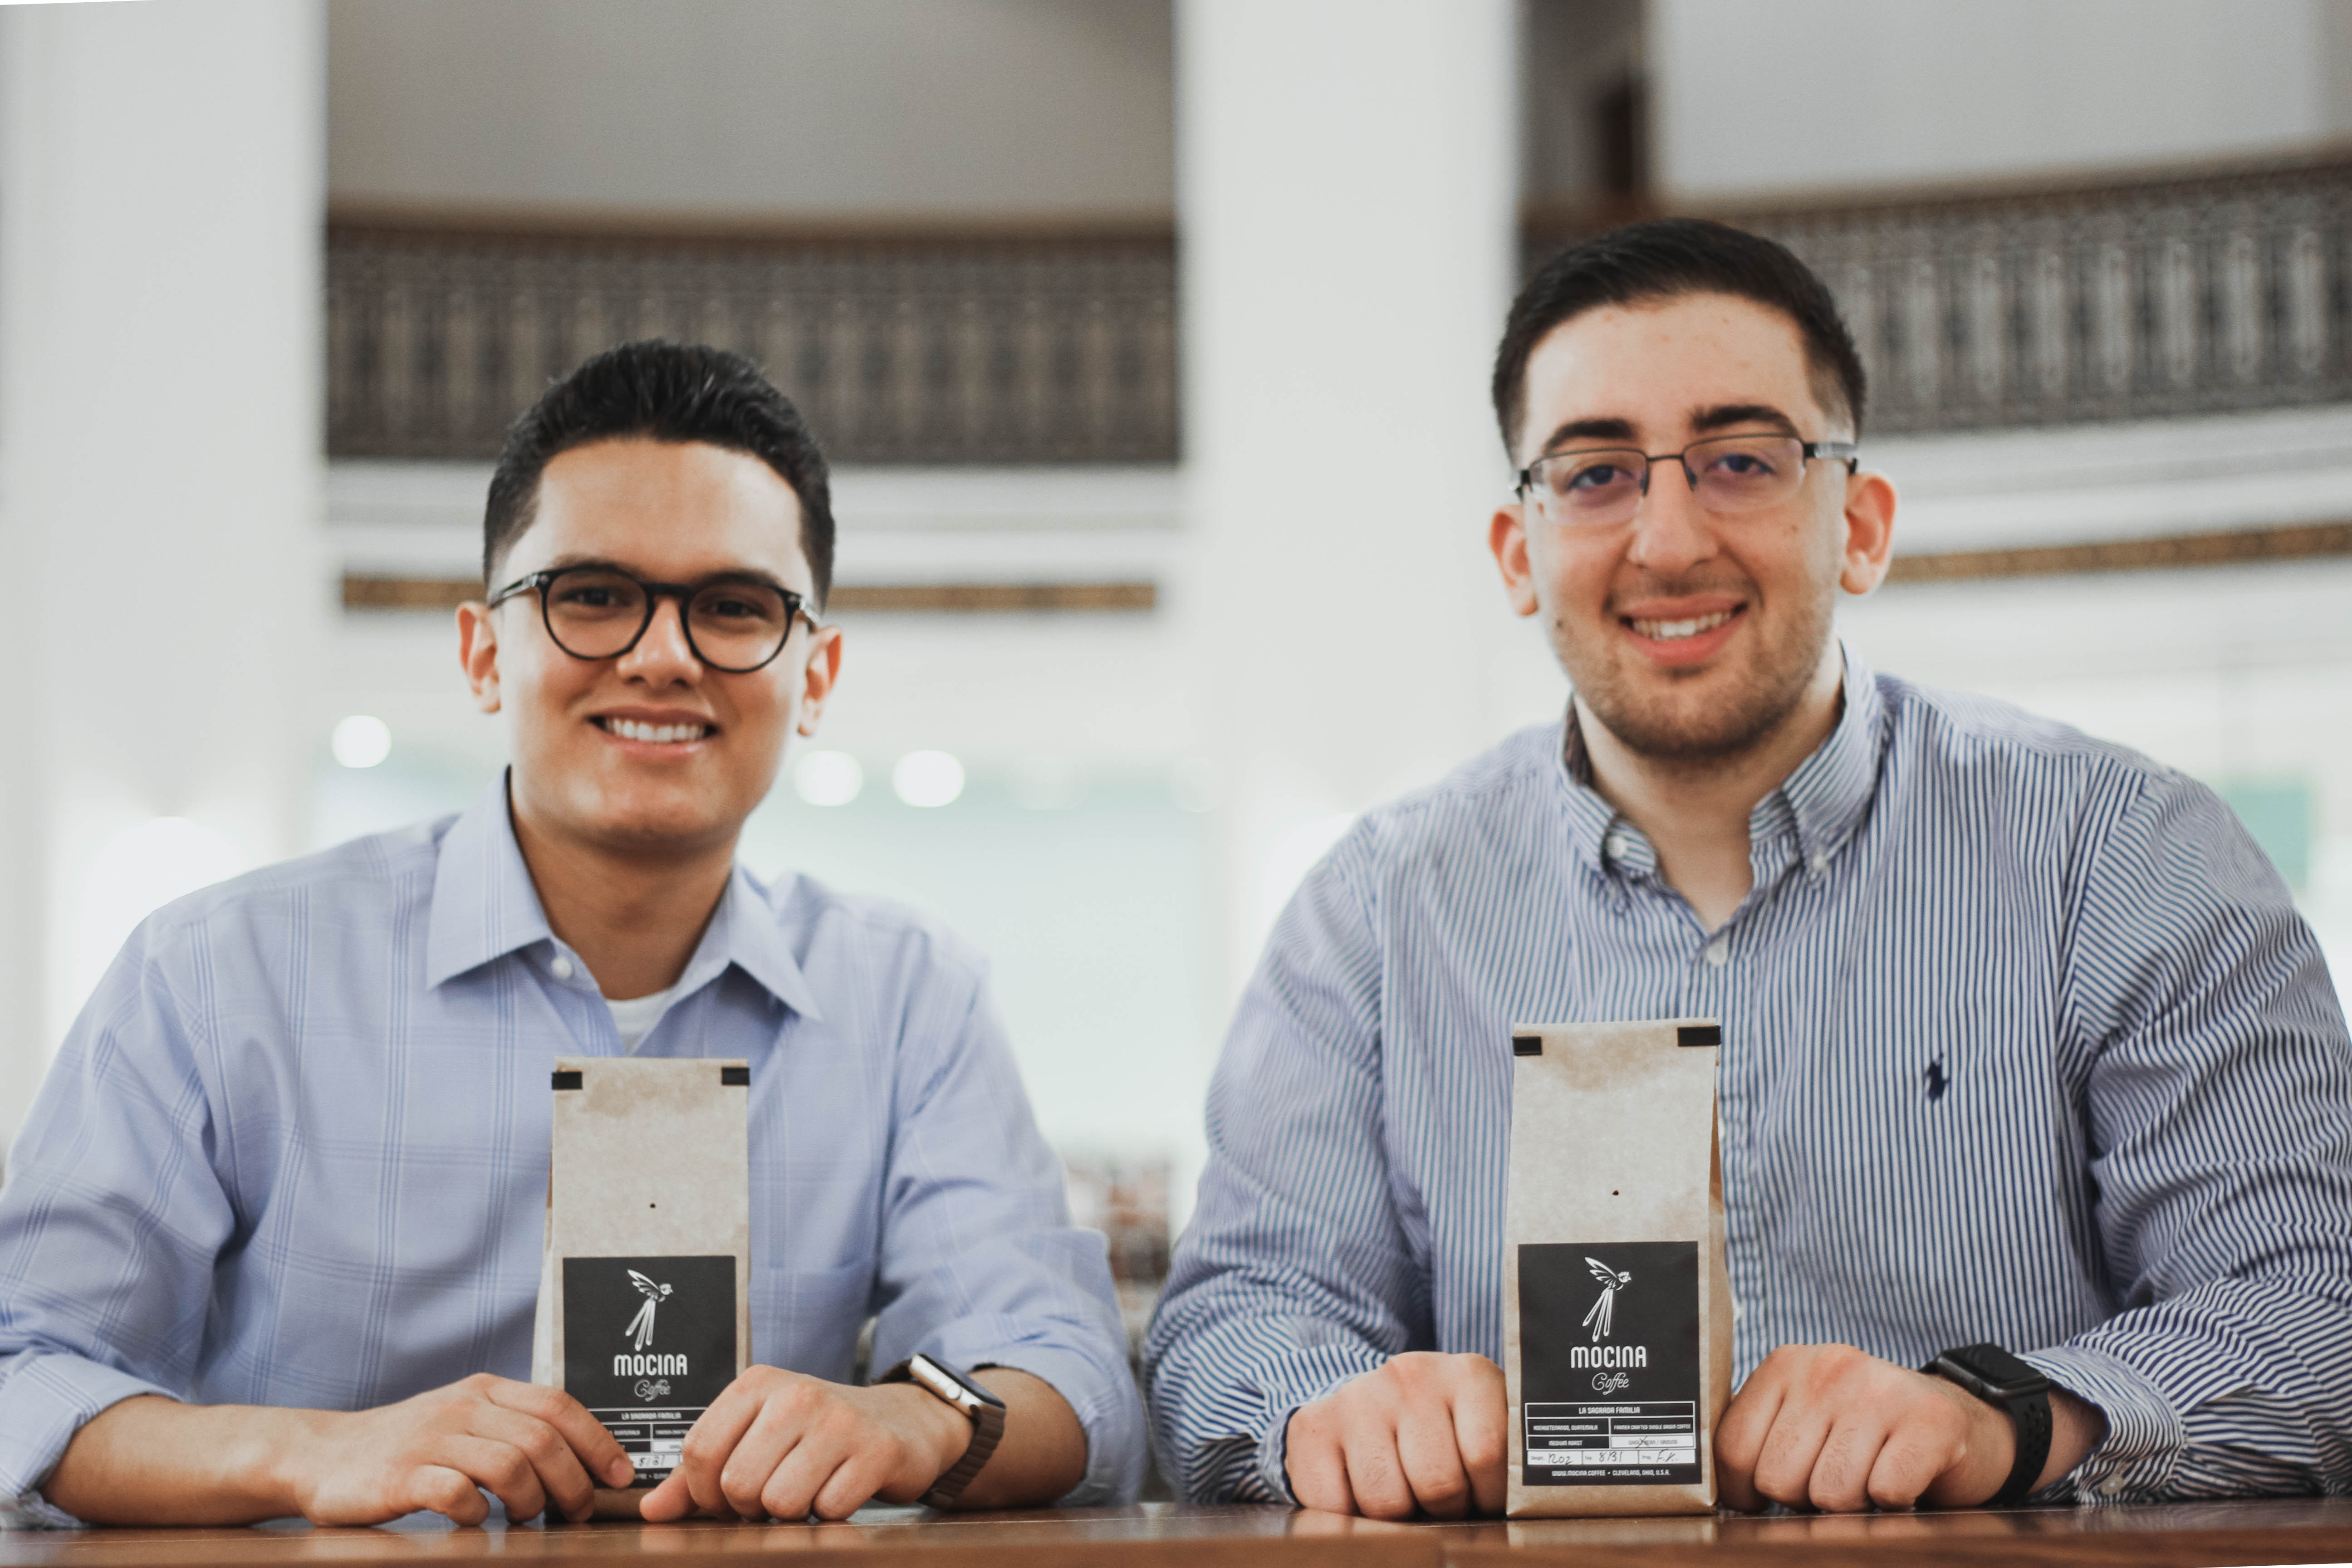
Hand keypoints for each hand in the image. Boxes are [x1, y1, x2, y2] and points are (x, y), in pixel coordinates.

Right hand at [287, 1373, 634, 1525]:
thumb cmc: (405, 1443)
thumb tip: (580, 1459)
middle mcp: (462, 1407)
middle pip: (543, 1440)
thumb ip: (512, 1428)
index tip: (619, 1476)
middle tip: (575, 1512)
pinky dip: (476, 1512)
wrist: (321, 1454)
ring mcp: (430, 1440)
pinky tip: (474, 1520)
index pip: (559, 1406)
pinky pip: (457, 1492)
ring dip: (531, 1500)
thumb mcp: (463, 1419)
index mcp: (485, 1390)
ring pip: (511, 1464)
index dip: (598, 1442)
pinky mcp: (400, 1476)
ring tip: (525, 1518)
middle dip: (573, 1482)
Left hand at [638, 1365, 971, 1521]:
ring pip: (780, 1501)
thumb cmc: (816, 1434)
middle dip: (750, 1508)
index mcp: (757, 1384)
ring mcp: (839, 1420)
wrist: (901, 1423)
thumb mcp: (755, 1437)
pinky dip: (831, 1513)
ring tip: (808, 1490)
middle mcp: (796, 1394)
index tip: (726, 1497)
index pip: (699, 1450)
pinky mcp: (876, 1450)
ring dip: (791, 1513)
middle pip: (737, 1482)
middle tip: (773, 1495)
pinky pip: (828, 1509)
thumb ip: (698, 1475)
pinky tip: (840, 1488)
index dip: (704, 1493)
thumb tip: (651, 1511)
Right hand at [1283, 1352, 1506, 1519]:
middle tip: (1438, 1500)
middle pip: (1438, 1483)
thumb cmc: (1443, 1434)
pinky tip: (1361, 1493)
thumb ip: (1508, 1460)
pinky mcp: (1314, 1425)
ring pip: (1387, 1501)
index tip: (1480, 1497)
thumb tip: (1521, 1511)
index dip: (1487, 1496)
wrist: (1371, 1404)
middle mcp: (1409, 1375)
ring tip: (1403, 1493)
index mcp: (1467, 1374)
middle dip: (1442, 1509)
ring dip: (1397, 1515)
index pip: (1488, 1454)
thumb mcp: (1485, 1431)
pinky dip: (1349, 1516)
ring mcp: (1358, 1396)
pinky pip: (1334, 1504)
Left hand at [1715, 1344, 2014, 1511]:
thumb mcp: (1805, 1418)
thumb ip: (1759, 1439)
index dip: (1745, 1491)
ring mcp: (1880, 1390)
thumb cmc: (1870, 1431)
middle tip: (1836, 1480)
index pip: (1734, 1448)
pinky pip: (1886, 1492)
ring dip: (1852, 1504)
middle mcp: (1829, 1366)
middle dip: (1804, 1498)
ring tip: (1869, 1477)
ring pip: (1830, 1493)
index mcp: (1785, 1363)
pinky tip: (1904, 1479)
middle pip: (1778, 1478)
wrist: (1966, 1421)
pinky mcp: (1930, 1421)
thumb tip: (1714, 1494)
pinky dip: (1895, 1503)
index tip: (1765, 1498)